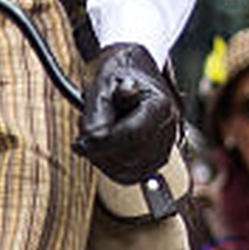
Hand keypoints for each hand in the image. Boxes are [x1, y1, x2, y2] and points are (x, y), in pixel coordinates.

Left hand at [75, 43, 180, 183]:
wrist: (132, 73)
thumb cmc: (118, 75)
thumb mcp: (102, 84)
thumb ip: (98, 112)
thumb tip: (93, 139)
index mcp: (161, 106)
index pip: (132, 135)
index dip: (102, 143)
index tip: (79, 142)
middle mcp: (169, 130)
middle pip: (129, 157)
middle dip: (100, 150)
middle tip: (85, 131)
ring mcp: (164, 148)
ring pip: (126, 171)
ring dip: (102, 158)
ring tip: (96, 135)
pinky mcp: (153, 161)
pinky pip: (127, 176)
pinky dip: (109, 166)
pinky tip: (102, 148)